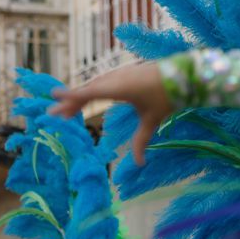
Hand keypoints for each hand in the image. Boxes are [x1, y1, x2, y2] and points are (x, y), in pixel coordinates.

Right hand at [49, 61, 172, 165]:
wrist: (186, 74)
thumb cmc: (168, 95)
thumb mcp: (152, 120)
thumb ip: (141, 141)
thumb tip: (139, 165)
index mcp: (120, 88)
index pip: (90, 92)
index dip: (70, 96)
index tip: (53, 97)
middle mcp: (117, 78)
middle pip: (87, 90)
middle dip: (70, 103)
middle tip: (55, 116)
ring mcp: (120, 74)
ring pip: (93, 86)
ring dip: (79, 98)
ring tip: (68, 112)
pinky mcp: (124, 73)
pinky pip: (101, 83)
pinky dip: (90, 92)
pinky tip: (86, 100)